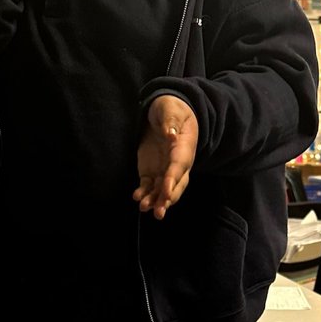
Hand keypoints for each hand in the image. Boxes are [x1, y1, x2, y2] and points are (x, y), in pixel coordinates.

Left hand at [135, 96, 197, 219]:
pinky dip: (144, 193)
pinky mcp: (152, 171)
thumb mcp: (170, 109)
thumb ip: (171, 120)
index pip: (179, 166)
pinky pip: (149, 186)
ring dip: (154, 201)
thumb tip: (170, 134)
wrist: (166, 114)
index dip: (172, 179)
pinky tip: (137, 198)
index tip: (165, 191)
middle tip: (159, 212)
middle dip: (167, 199)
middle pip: (175, 185)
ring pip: (162, 190)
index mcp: (183, 148)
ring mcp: (164, 169)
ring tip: (144, 208)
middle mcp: (177, 163)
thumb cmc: (171, 109)